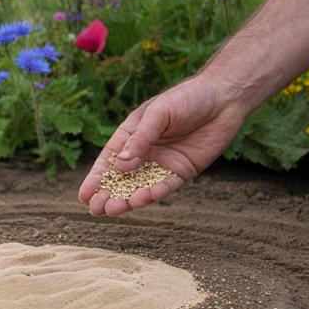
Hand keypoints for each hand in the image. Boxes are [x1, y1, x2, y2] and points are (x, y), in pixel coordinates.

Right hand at [78, 76, 249, 215]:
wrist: (223, 98)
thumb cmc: (186, 98)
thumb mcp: (158, 114)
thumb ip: (140, 140)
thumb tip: (118, 166)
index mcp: (132, 134)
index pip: (109, 160)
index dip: (96, 178)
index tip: (84, 195)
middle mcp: (145, 152)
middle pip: (122, 178)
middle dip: (108, 194)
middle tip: (96, 210)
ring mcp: (164, 163)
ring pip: (141, 186)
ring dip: (127, 199)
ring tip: (114, 210)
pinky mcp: (183, 171)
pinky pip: (166, 186)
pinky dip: (154, 193)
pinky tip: (142, 199)